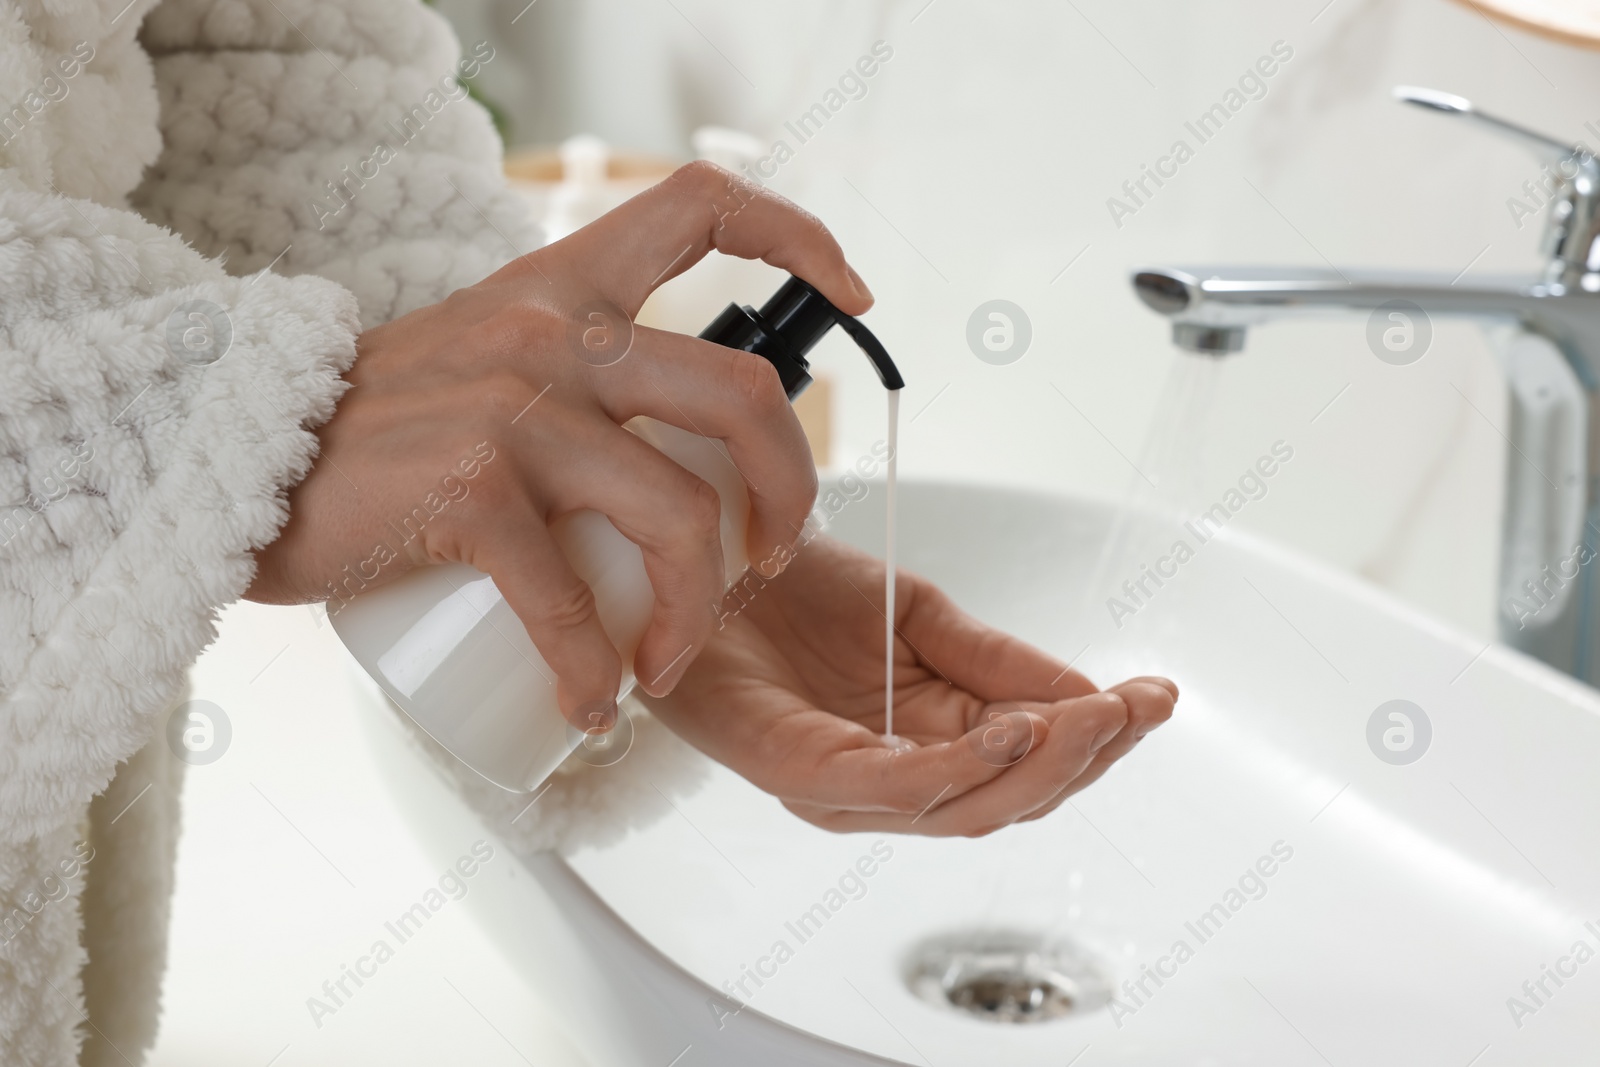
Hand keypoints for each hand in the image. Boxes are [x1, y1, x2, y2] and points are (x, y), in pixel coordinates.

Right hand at [249, 163, 873, 722]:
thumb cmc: (376, 430)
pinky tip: (592, 707)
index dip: (798, 237)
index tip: (855, 293)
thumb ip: (571, 372)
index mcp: (565, 287)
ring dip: (697, 616)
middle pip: (742, 395)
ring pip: (679, 516)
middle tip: (771, 559)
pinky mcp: (469, 492)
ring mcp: (513, 409)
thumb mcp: (484, 359)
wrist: (240, 460)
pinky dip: (596, 673)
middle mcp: (552, 333)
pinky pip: (570, 603)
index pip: (701, 208)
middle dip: (792, 490)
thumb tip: (676, 454)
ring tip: (666, 668)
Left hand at [641, 536, 1176, 835]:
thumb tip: (1090, 698)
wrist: (710, 550)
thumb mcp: (922, 616)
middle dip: (1083, 759)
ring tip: (1094, 718)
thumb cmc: (795, 591)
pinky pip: (893, 788)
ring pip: (963, 805)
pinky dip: (960, 769)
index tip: (1154, 698)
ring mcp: (844, 785)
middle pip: (1006, 799)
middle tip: (1134, 710)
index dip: (1094, 737)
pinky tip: (1011, 733)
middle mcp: (889, 779)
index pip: (1026, 764)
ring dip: (1039, 766)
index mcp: (922, 743)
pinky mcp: (798, 773)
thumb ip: (999, 663)